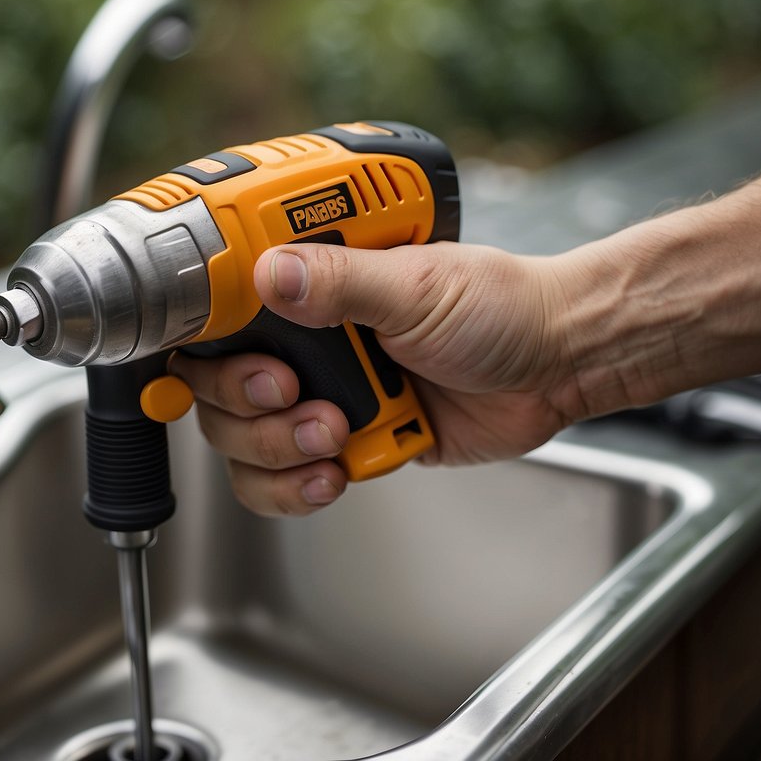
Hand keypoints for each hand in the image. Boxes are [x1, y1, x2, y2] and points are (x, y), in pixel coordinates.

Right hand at [171, 241, 581, 516]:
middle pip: (213, 390)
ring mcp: (318, 395)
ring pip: (242, 442)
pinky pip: (282, 481)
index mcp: (312, 286)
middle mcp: (302, 341)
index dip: (206, 346)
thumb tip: (267, 273)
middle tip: (292, 395)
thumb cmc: (500, 307)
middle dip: (246, 407)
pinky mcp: (342, 444)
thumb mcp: (418, 284)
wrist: (554, 367)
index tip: (241, 360)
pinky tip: (334, 475)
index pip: (218, 316)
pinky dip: (296, 488)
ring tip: (334, 434)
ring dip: (277, 449)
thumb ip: (340, 282)